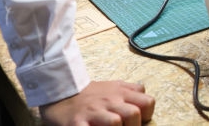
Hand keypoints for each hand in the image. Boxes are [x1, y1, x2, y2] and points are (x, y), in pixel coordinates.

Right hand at [39, 80, 154, 125]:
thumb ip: (131, 91)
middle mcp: (109, 101)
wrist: (61, 91)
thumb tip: (146, 105)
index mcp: (121, 92)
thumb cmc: (90, 94)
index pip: (147, 102)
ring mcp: (93, 112)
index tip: (139, 121)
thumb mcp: (114, 87)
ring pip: (115, 122)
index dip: (147, 114)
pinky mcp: (77, 123)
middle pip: (133, 114)